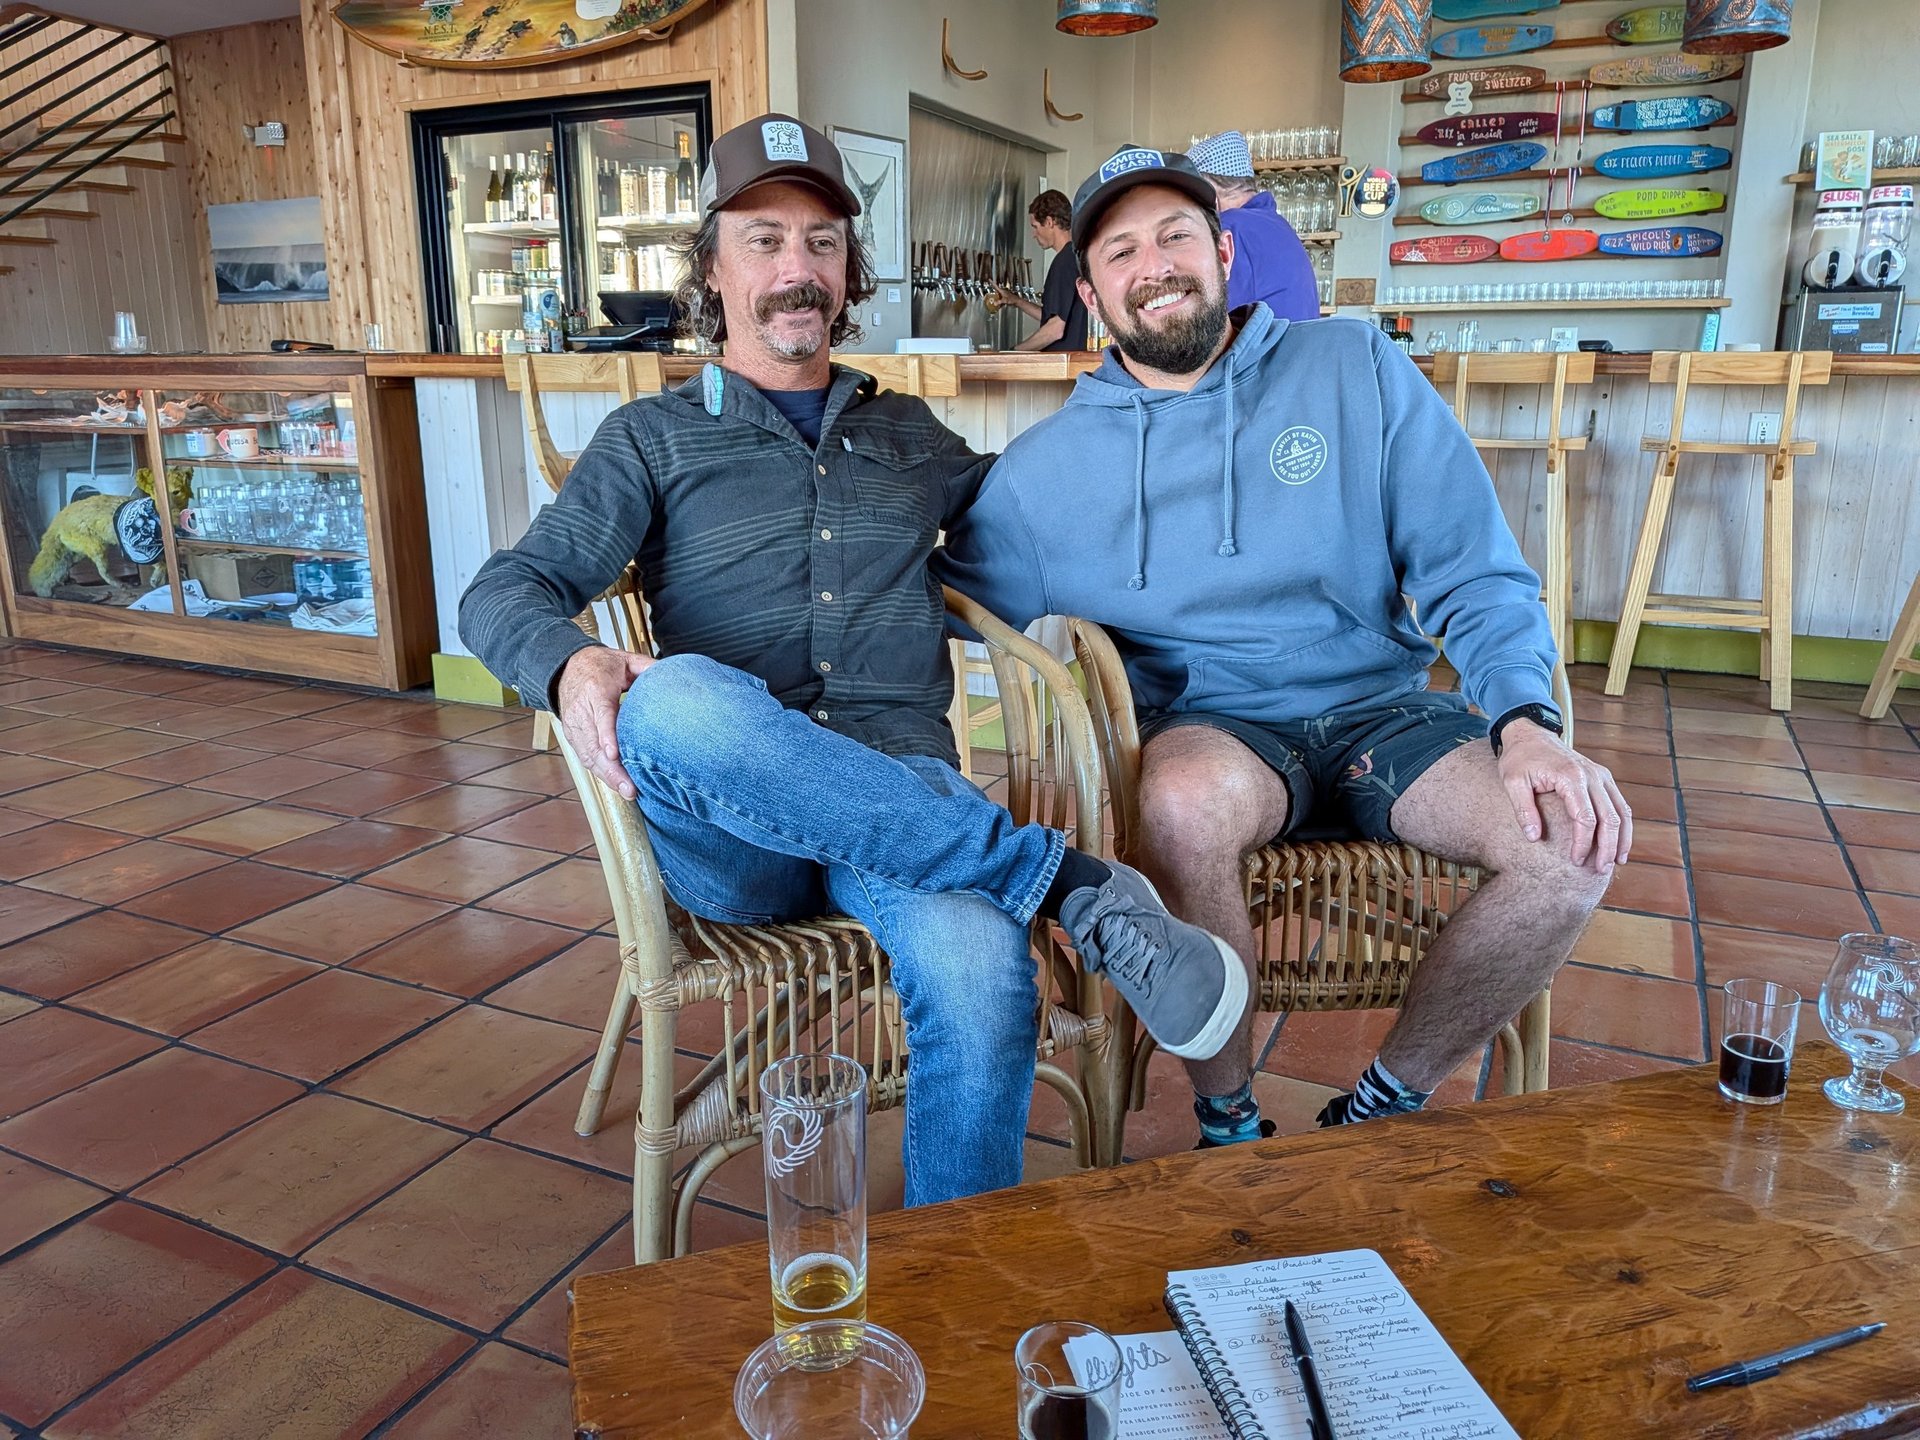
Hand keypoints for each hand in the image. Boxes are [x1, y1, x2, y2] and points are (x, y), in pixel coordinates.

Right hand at [555, 646, 652, 800]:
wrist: (567, 667)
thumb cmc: (599, 666)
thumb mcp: (624, 660)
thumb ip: (647, 667)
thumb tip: (672, 676)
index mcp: (595, 689)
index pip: (601, 715)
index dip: (606, 736)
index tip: (614, 754)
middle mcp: (581, 710)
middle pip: (593, 744)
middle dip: (611, 769)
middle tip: (630, 787)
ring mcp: (574, 725)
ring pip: (587, 755)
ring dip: (606, 776)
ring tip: (627, 791)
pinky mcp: (572, 735)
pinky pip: (584, 758)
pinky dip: (599, 773)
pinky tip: (616, 784)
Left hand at [1497, 722, 1632, 873]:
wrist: (1530, 734)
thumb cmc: (1520, 758)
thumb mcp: (1512, 782)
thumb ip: (1523, 810)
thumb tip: (1534, 838)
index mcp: (1571, 777)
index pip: (1585, 818)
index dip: (1583, 844)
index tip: (1575, 862)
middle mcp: (1592, 775)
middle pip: (1610, 818)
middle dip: (1607, 847)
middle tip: (1600, 871)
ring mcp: (1600, 775)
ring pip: (1621, 812)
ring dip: (1621, 839)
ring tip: (1616, 863)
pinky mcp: (1602, 778)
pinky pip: (1619, 804)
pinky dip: (1622, 825)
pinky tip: (1619, 844)